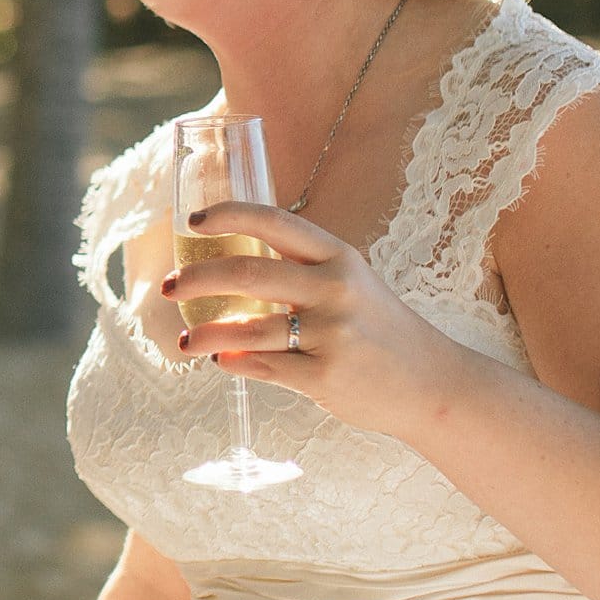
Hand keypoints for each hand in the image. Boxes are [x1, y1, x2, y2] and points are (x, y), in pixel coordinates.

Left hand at [162, 199, 468, 433]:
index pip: (275, 222)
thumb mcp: (351, 285)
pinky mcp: (325, 377)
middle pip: (249, 273)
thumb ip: (300, 274)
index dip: (229, 216)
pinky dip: (235, 363)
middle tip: (168, 287)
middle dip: (197, 278)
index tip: (193, 222)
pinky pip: (265, 367)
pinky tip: (220, 360)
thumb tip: (229, 273)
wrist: (430, 384)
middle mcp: (335, 289)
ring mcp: (330, 334)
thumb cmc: (380, 330)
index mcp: (339, 257)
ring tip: (185, 341)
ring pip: (248, 329)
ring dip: (206, 334)